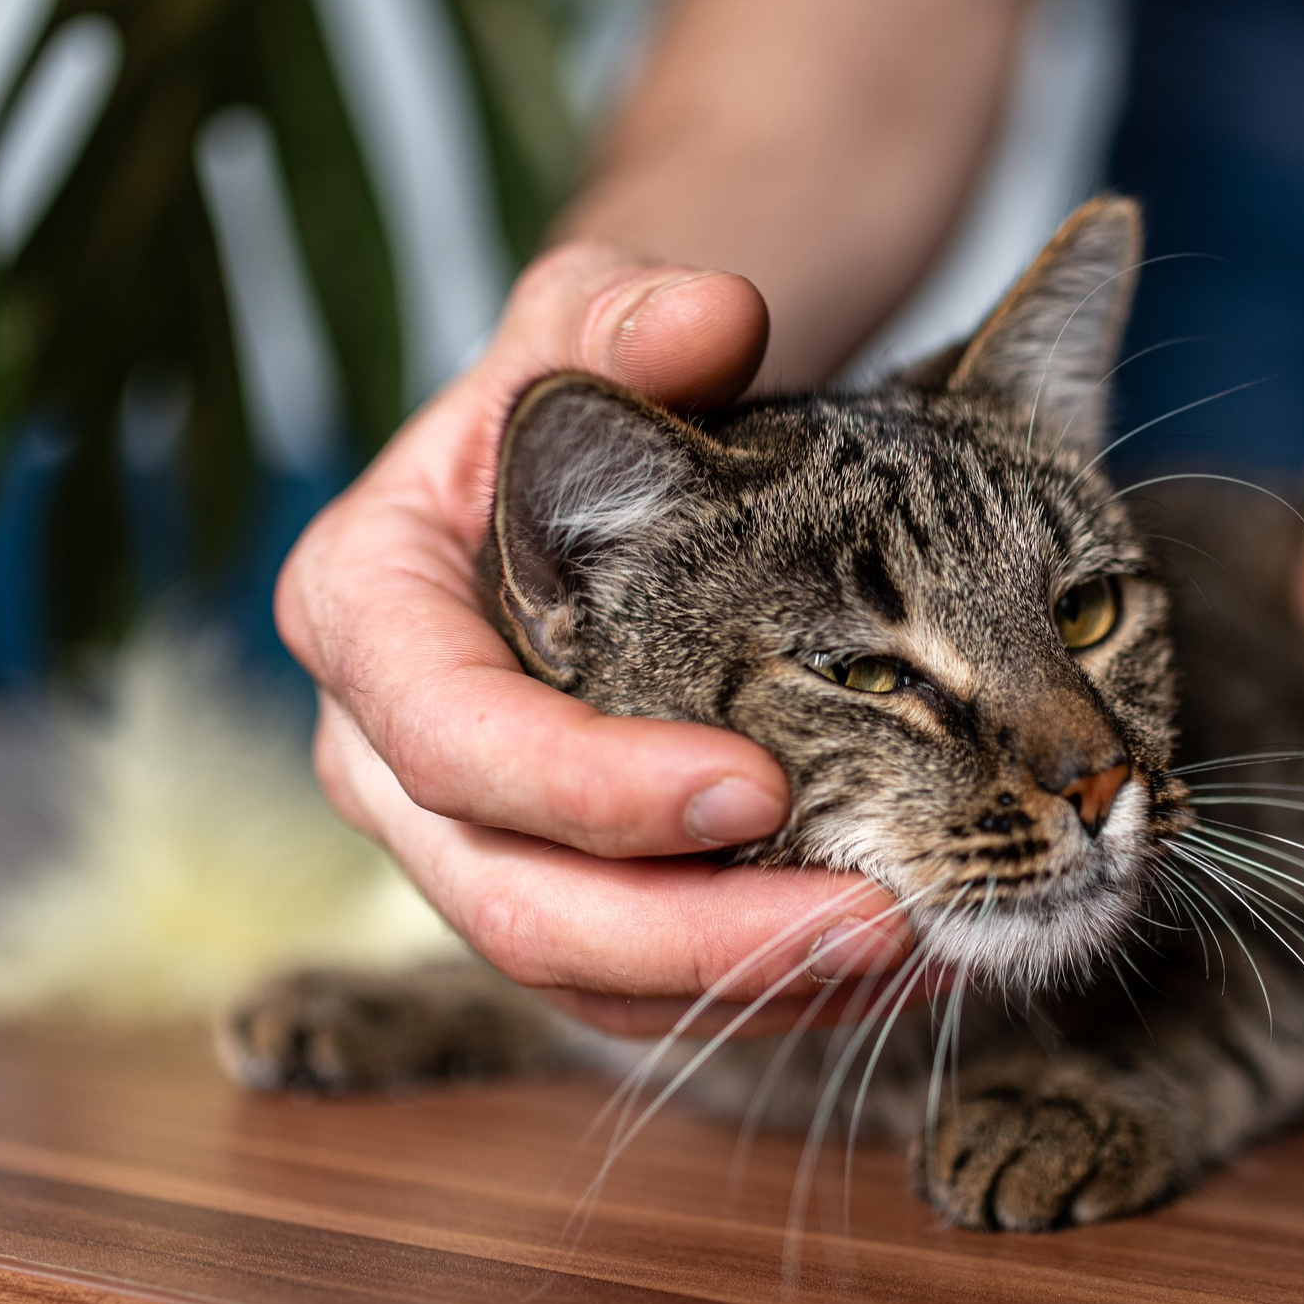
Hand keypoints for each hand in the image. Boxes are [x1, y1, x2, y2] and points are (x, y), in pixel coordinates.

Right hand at [275, 243, 908, 1036]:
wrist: (593, 484)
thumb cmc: (580, 403)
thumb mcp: (587, 324)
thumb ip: (627, 313)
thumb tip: (711, 315)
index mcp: (369, 614)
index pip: (455, 740)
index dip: (595, 787)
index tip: (763, 786)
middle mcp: (390, 758)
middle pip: (516, 906)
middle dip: (704, 932)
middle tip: (885, 915)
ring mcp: (468, 845)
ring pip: (589, 981)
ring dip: (760, 983)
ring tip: (933, 943)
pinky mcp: (554, 896)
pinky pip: (646, 990)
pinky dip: (772, 986)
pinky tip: (913, 953)